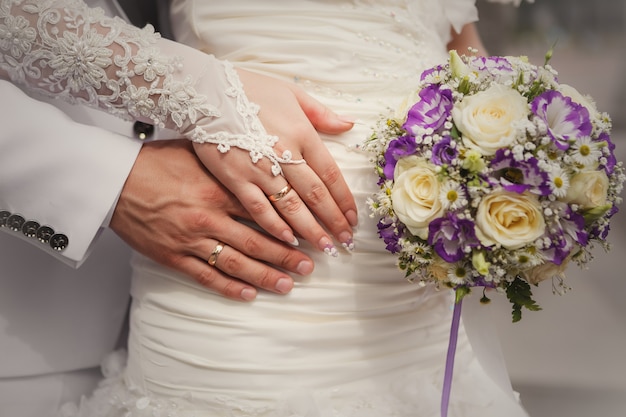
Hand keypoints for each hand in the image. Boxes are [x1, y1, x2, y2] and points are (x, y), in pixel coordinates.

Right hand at [110, 140, 313, 300]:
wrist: (113, 180)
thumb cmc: (154, 162)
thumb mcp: (197, 153)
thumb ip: (230, 163)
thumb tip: (262, 163)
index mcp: (218, 190)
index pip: (264, 211)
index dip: (290, 226)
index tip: (309, 234)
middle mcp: (209, 218)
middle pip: (258, 242)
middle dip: (287, 256)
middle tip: (310, 265)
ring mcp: (191, 240)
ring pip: (237, 264)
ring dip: (265, 276)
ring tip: (288, 284)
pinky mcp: (173, 256)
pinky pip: (206, 276)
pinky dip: (229, 288)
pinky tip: (249, 294)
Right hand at [193, 69, 357, 254]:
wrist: (205, 89)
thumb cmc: (250, 88)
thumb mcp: (291, 92)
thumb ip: (321, 113)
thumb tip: (349, 124)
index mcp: (302, 134)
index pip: (331, 175)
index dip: (344, 200)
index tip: (352, 218)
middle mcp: (285, 155)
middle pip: (315, 196)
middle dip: (333, 221)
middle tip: (346, 242)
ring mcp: (259, 169)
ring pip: (291, 207)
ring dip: (311, 230)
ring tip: (326, 247)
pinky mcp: (235, 179)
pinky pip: (259, 209)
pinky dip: (275, 227)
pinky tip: (288, 241)